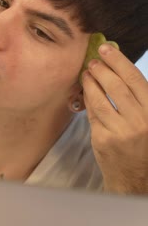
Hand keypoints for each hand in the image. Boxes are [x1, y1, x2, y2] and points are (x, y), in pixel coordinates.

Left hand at [82, 43, 147, 193]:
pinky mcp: (103, 139)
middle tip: (93, 59)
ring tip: (86, 72)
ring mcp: (121, 130)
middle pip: (117, 86)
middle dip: (103, 69)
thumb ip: (137, 98)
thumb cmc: (142, 144)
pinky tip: (84, 90)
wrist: (134, 176)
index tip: (107, 49)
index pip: (136, 79)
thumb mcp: (147, 119)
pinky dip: (88, 99)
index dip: (119, 62)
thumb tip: (117, 69)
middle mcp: (141, 120)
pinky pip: (93, 113)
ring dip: (91, 82)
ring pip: (101, 99)